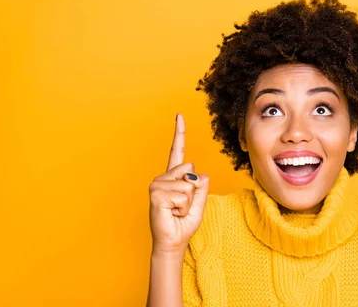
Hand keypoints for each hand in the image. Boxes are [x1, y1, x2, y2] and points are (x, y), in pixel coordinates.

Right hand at [148, 113, 209, 253]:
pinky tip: (172, 213)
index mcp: (175, 176)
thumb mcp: (200, 201)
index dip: (180, 133)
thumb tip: (197, 174)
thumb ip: (202, 185)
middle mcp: (164, 177)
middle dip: (194, 190)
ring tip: (177, 210)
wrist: (173, 241)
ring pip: (189, 184)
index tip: (179, 115)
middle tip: (182, 205)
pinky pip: (182, 195)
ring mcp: (157, 184)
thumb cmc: (184, 222)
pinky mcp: (155, 194)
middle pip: (191, 169)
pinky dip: (183, 207)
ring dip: (189, 202)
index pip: (178, 151)